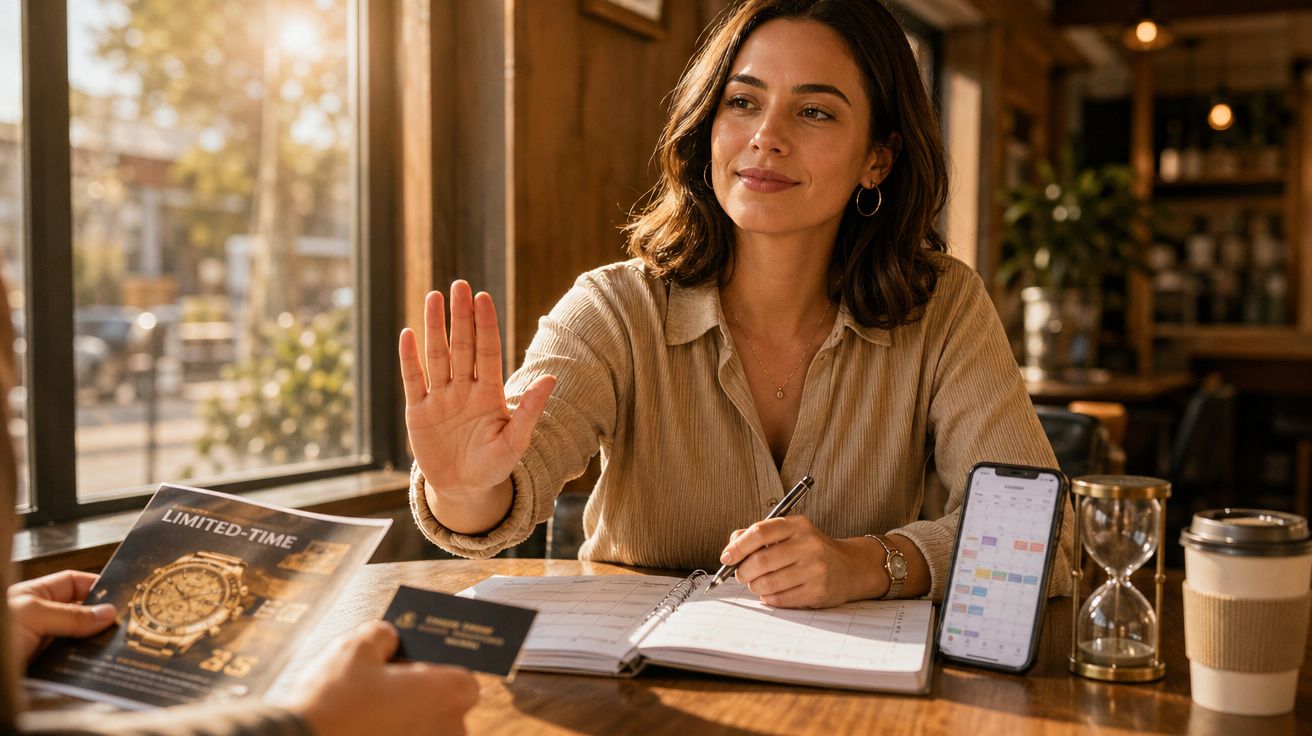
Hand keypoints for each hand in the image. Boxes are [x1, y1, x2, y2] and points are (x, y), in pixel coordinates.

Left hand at [9, 570, 116, 661]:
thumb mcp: (32, 615)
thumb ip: (70, 615)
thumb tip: (107, 613)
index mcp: (33, 597)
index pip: (72, 583)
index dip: (96, 586)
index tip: (120, 594)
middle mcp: (39, 619)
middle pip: (80, 614)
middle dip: (100, 620)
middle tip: (124, 625)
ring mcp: (41, 645)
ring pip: (78, 641)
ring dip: (94, 645)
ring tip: (117, 647)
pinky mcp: (44, 670)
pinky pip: (71, 664)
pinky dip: (84, 666)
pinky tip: (98, 666)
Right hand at [280, 621, 478, 735]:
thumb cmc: (333, 701)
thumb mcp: (356, 648)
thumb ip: (383, 635)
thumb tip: (389, 638)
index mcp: (448, 693)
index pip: (464, 680)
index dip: (438, 673)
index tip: (412, 670)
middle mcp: (450, 729)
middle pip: (445, 709)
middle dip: (421, 699)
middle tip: (386, 689)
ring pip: (425, 731)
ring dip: (405, 722)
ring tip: (368, 711)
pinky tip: (363, 728)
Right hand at [399, 283, 554, 503]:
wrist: (464, 489)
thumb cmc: (494, 465)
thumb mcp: (516, 442)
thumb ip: (530, 410)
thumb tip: (552, 378)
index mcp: (489, 393)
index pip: (488, 351)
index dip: (485, 325)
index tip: (483, 297)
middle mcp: (464, 389)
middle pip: (462, 346)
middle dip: (461, 316)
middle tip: (459, 285)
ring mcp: (440, 398)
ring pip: (437, 356)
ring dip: (435, 328)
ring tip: (434, 297)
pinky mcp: (418, 412)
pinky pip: (413, 380)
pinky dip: (410, 359)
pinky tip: (409, 334)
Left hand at [718, 516, 869, 608]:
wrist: (851, 567)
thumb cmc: (811, 550)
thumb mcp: (790, 533)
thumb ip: (759, 535)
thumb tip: (731, 545)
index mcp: (798, 525)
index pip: (760, 532)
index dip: (738, 546)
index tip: (726, 557)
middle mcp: (808, 544)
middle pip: (761, 560)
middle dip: (743, 571)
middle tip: (741, 575)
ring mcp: (815, 568)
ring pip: (768, 583)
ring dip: (755, 587)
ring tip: (757, 584)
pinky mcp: (818, 591)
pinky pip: (780, 599)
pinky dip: (769, 598)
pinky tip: (772, 593)